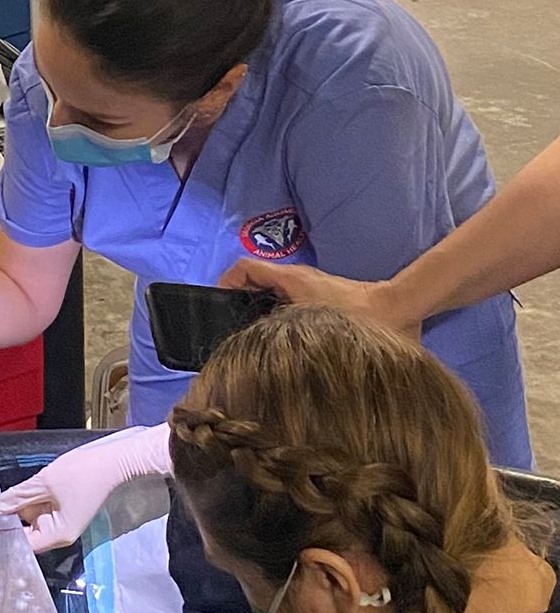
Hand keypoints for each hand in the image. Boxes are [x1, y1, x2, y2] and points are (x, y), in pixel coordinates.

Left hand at [0, 424, 171, 553]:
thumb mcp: (45, 482)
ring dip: (19, 506)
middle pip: (25, 532)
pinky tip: (19, 491)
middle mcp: (58, 533)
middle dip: (10, 519)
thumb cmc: (84, 472)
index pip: (24, 544)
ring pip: (30, 517)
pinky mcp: (60, 508)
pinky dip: (29, 499)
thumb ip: (17, 497)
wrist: (113, 460)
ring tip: (4, 495)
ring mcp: (60, 520)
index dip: (5, 535)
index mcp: (58, 534)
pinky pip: (38, 507)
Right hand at [218, 260, 418, 336]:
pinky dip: (275, 319)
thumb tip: (252, 338)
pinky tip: (277, 344)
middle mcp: (296, 280)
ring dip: (256, 312)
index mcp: (290, 279)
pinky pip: (285, 306)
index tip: (216, 303)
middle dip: (237, 302)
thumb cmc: (357, 316)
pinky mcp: (318, 302)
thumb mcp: (311, 323)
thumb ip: (279, 326)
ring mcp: (307, 290)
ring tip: (248, 340)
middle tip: (228, 329)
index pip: (244, 268)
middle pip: (253, 283)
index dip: (225, 282)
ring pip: (269, 296)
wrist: (396, 311)